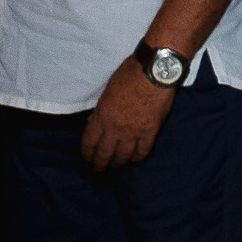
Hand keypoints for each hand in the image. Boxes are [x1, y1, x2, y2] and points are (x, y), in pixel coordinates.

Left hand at [81, 57, 175, 171]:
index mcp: (101, 117)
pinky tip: (135, 159)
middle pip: (104, 154)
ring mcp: (133, 132)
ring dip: (118, 163)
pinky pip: (142, 152)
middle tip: (100, 170)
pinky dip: (137, 158)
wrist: (154, 71)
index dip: (87, 154)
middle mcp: (114, 128)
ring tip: (117, 166)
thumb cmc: (129, 75)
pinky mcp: (151, 132)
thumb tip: (96, 121)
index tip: (87, 159)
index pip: (89, 143)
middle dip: (100, 164)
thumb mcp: (107, 92)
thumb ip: (101, 110)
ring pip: (123, 156)